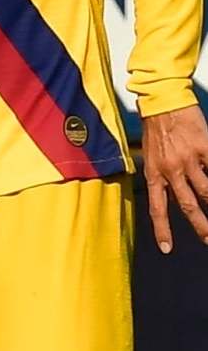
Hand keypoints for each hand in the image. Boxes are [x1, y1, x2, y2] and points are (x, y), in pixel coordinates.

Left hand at [142, 104, 207, 251]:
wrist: (163, 101)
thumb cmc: (156, 129)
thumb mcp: (149, 155)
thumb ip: (159, 175)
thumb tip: (170, 194)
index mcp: (153, 174)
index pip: (157, 209)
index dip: (162, 230)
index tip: (167, 249)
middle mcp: (170, 170)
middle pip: (188, 205)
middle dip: (200, 226)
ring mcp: (189, 160)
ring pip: (207, 191)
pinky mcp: (204, 147)